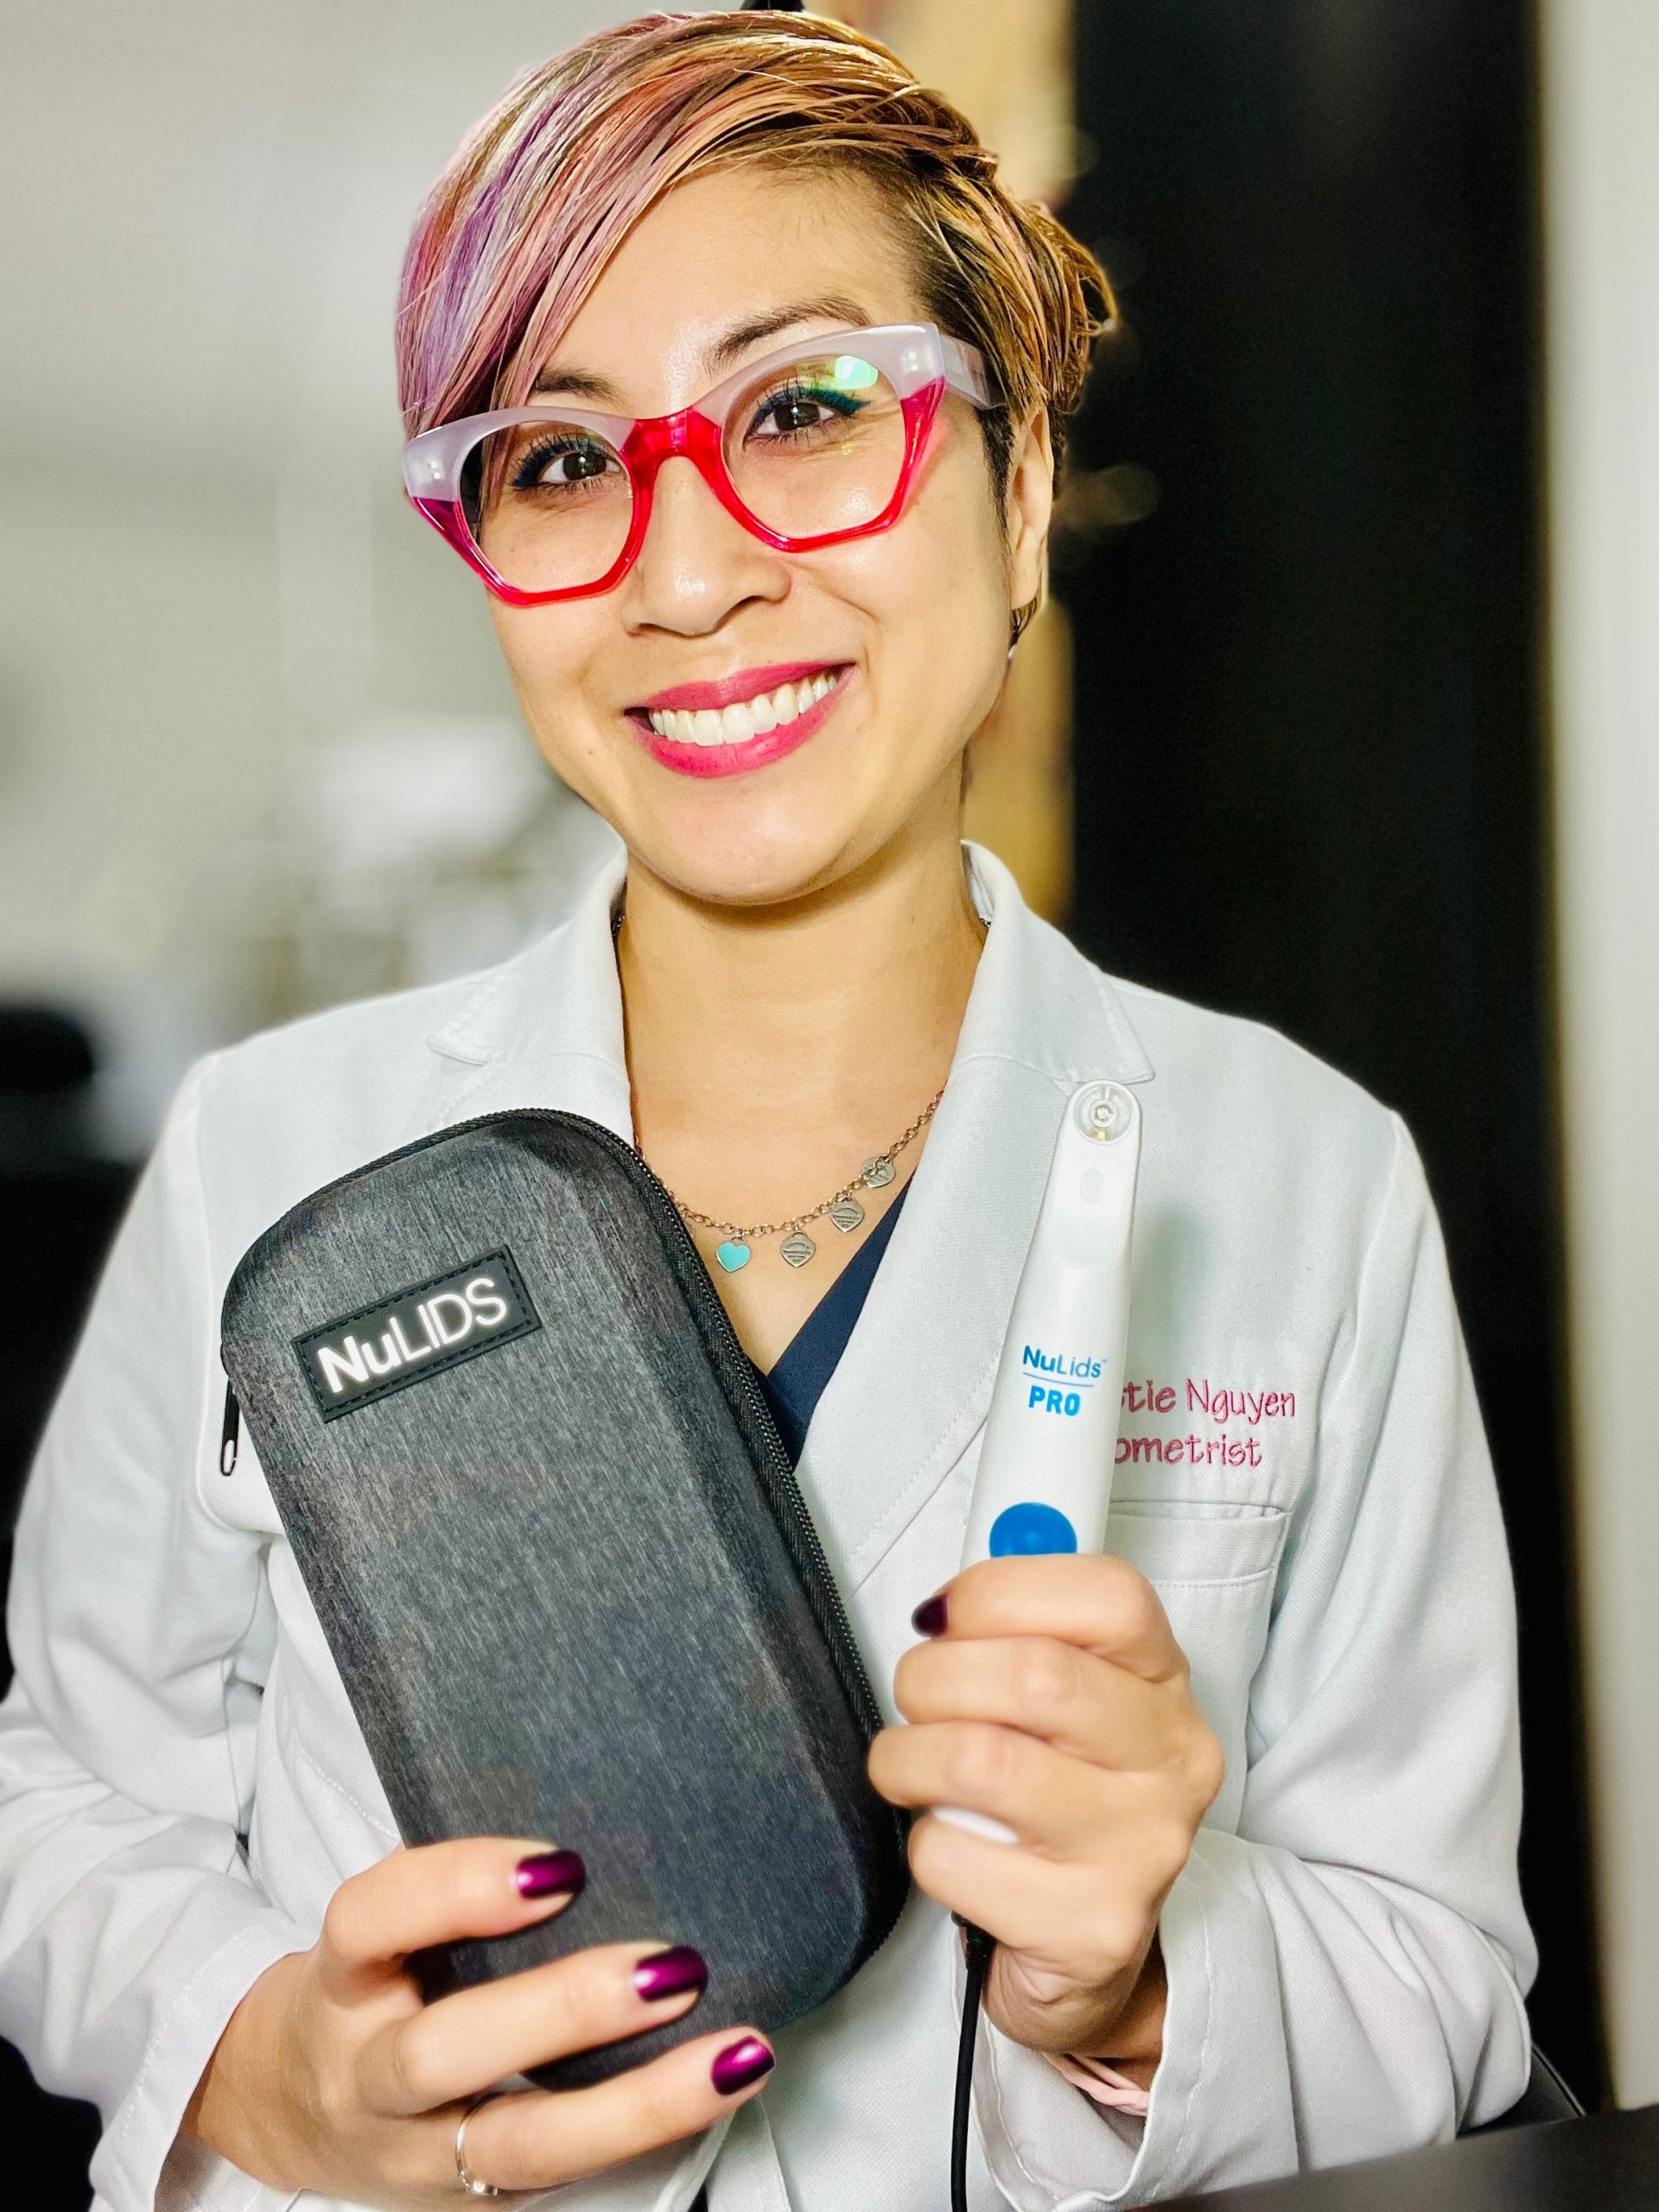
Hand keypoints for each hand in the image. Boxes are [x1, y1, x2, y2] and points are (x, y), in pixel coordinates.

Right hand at [182, 1838, 773, 2207]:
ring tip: (731, 2050)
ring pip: (520, 2147)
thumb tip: (586, 1804)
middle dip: (563, 2010)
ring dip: (637, 2102)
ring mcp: (420, 2153)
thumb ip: (455, 1876)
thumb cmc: (371, 1983)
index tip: (560, 1862)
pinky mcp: (472, 2204)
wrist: (294, 2109)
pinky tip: (722, 2082)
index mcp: (342, 1978)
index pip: (372, 1920)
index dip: (458, 1887)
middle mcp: (368, 2074)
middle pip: (445, 2052)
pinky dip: (649, 2132)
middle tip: (669, 1966)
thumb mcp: (381, 1925)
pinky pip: (562, 2179)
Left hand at [868, 1554, 1223, 2063]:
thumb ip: (1020, 1634)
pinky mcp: (1088, 1929)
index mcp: (1165, 1682)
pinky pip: (954, 1856)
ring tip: (907, 1767)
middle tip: (915, 1699)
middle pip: (1033, 1674)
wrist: (1090, 1954)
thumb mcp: (1069, 1700)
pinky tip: (951, 1844)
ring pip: (981, 1761)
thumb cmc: (1060, 1796)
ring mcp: (1138, 1849)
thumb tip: (944, 1611)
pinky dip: (923, 1841)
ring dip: (908, 1757)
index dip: (1000, 1591)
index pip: (1109, 1597)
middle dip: (934, 1676)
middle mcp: (1171, 1761)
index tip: (947, 1618)